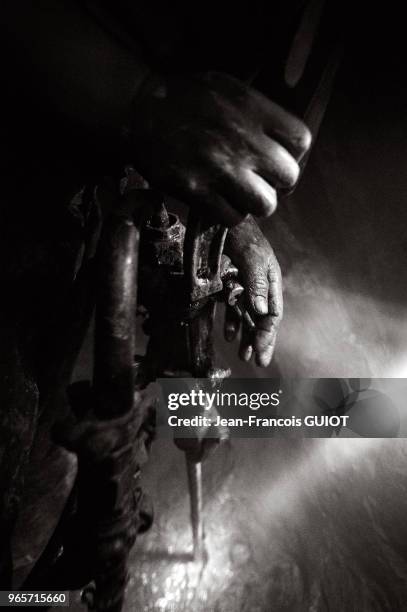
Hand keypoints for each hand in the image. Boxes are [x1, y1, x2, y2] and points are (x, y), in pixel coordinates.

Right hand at [126, 72, 310, 224]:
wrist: (138, 109)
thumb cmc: (185, 97)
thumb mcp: (230, 88)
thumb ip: (260, 113)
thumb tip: (283, 143)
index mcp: (253, 110)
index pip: (301, 141)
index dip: (294, 154)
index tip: (279, 158)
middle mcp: (242, 140)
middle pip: (288, 177)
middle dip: (277, 183)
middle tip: (261, 181)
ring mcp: (219, 168)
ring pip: (264, 204)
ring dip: (254, 203)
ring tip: (239, 193)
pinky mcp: (196, 191)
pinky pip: (231, 218)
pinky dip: (228, 214)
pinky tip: (218, 201)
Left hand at [224, 216, 282, 366]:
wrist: (220, 215)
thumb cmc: (241, 234)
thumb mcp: (251, 259)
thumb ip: (256, 285)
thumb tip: (260, 313)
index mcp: (271, 281)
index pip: (272, 315)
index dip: (267, 335)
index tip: (261, 354)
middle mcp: (259, 285)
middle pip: (262, 318)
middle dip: (260, 340)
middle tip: (258, 361)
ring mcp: (244, 283)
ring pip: (247, 315)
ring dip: (245, 334)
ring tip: (242, 353)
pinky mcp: (229, 281)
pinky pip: (233, 306)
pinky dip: (231, 320)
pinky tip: (228, 333)